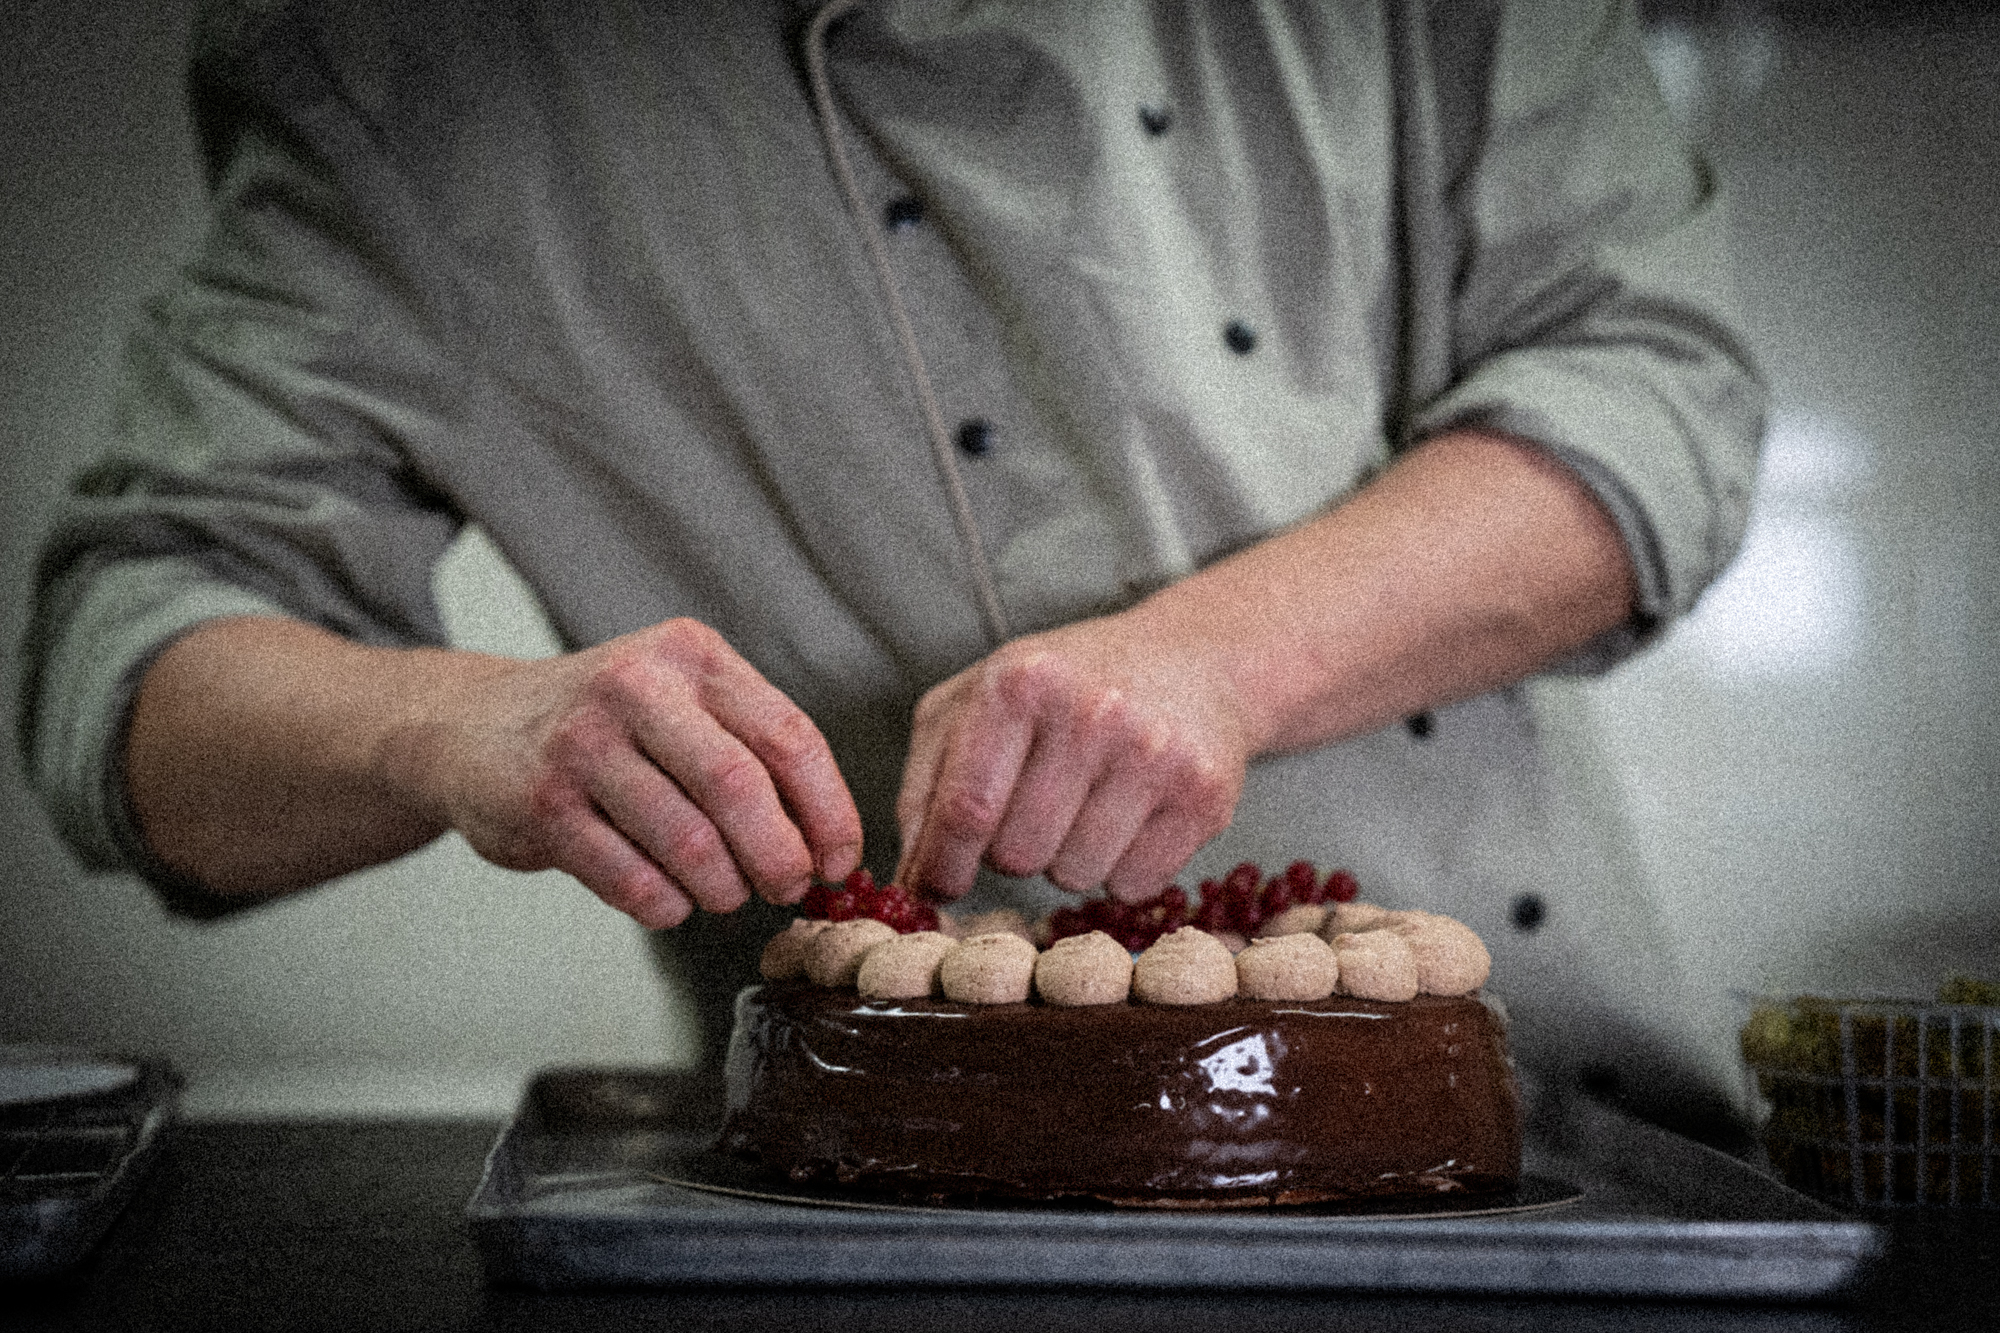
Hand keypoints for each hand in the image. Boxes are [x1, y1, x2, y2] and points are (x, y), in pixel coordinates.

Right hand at [402, 618, 862, 927]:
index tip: (841, 861)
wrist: (473, 725)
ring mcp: (582, 743)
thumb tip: (829, 845)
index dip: (828, 811)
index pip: (789, 736)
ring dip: (723, 888)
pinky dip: (666, 905)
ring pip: (688, 841)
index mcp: (692, 656)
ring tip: (725, 894)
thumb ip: (752, 752)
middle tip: (788, 888)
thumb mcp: (682, 702)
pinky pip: (630, 879)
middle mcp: (637, 686)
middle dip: (780, 856)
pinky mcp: (542, 803)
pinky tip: (670, 900)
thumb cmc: (608, 725)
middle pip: (740, 787)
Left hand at [893, 612, 1254, 903]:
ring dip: (1067, 861)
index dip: (942, 865)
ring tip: (1085, 805)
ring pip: (1075, 877)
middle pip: (1017, 854)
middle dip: (1010, 852)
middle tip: (1033, 810)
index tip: (940, 886)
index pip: (964, 809)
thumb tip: (908, 884)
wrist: (1193, 658)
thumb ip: (926, 786)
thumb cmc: (1064, 685)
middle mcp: (1091, 712)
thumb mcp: (977, 702)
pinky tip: (1130, 818)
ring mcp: (1154, 754)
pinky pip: (1134, 886)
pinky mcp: (1204, 796)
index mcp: (1021, 681)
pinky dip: (1122, 871)